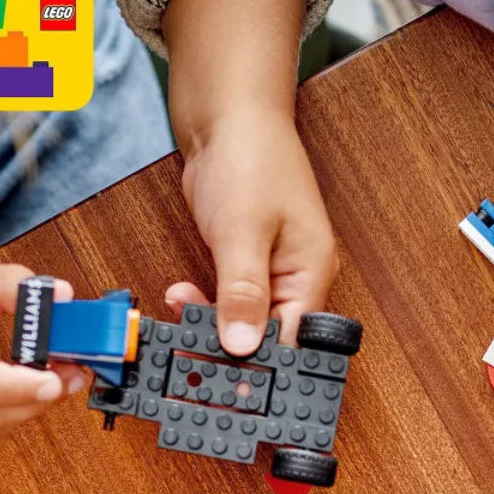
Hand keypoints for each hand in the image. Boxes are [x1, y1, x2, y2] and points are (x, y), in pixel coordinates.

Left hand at [174, 112, 337, 352]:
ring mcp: (272, 273)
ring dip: (213, 324)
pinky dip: (207, 305)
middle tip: (194, 351)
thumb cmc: (250, 159)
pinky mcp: (247, 265)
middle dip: (232, 345)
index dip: (264, 363)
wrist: (228, 116)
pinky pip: (230, 301)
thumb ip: (242, 292)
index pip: (294, 341)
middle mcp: (297, 280)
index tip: (229, 378)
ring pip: (246, 322)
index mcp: (312, 275)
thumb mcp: (242, 230)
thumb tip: (242, 345)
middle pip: (271, 337)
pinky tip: (183, 299)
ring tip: (181, 314)